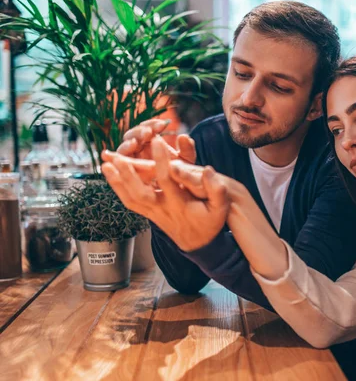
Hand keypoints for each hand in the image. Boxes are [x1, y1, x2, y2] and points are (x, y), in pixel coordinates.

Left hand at [102, 136, 229, 251]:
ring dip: (117, 181)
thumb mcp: (220, 207)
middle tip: (119, 156)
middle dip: (129, 174)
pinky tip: (110, 176)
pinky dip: (117, 188)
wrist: (199, 243)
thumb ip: (217, 189)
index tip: (157, 140)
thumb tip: (208, 170)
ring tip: (106, 164)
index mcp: (181, 204)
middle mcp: (163, 209)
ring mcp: (153, 213)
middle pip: (141, 193)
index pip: (168, 180)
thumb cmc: (210, 222)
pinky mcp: (147, 214)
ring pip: (130, 198)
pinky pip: (128, 202)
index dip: (161, 161)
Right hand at [115, 119, 195, 177]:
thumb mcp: (186, 164)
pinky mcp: (124, 174)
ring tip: (135, 143)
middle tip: (148, 133)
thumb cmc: (180, 178)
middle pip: (132, 135)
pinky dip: (117, 159)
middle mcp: (138, 150)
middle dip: (139, 132)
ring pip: (124, 149)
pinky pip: (117, 165)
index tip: (161, 126)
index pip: (147, 128)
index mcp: (151, 143)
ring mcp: (129, 161)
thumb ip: (187, 150)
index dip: (152, 125)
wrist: (179, 197)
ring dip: (128, 144)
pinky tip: (120, 159)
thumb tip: (184, 137)